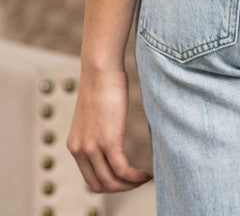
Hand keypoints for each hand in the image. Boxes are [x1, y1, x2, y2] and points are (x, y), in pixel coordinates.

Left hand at [66, 65, 152, 192]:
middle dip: (121, 188)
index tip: (128, 179)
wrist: (100, 68)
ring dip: (130, 185)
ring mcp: (92, 147)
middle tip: (139, 181)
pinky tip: (146, 173)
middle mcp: (79, 150)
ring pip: (111, 182)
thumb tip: (114, 135)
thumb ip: (100, 130)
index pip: (91, 179)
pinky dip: (135, 176)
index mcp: (75, 145)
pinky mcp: (108, 140)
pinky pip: (122, 170)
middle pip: (100, 186)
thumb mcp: (96, 114)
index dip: (111, 184)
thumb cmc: (102, 84)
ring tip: (145, 177)